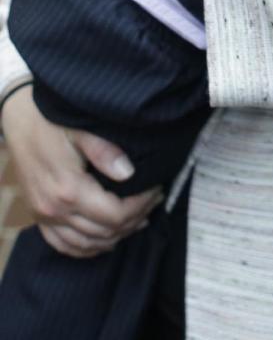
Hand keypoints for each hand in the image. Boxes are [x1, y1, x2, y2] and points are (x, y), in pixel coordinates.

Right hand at [1, 83, 161, 256]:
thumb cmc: (53, 122)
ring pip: (86, 244)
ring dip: (115, 236)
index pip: (115, 214)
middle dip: (134, 219)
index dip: (140, 206)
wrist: (19, 121)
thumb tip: (128, 173)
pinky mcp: (38, 216)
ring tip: (137, 219)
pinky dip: (87, 247)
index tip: (156, 191)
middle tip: (153, 202)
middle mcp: (55, 210)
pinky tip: (105, 239)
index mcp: (69, 190)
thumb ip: (105, 152)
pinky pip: (63, 245)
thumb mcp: (82, 130)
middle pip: (104, 232)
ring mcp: (44, 216)